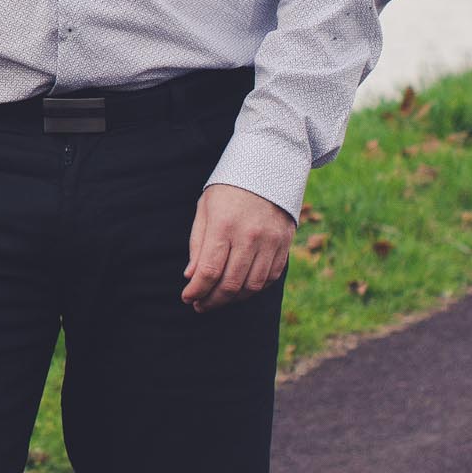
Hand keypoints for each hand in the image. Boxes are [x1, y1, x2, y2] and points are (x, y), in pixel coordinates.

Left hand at [182, 183, 292, 311]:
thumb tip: (191, 276)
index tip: (187, 298)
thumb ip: (198, 244)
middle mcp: (249, 236)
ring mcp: (270, 242)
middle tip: (200, 305)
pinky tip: (240, 288)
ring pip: (252, 286)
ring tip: (219, 298)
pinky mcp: (284, 244)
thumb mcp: (205, 209)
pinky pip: (270, 277)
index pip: (209, 271)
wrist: (268, 167)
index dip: (196, 290)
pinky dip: (254, 289)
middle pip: (230, 283)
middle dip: (212, 300)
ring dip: (233, 299)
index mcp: (224, 225)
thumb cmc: (229, 188)